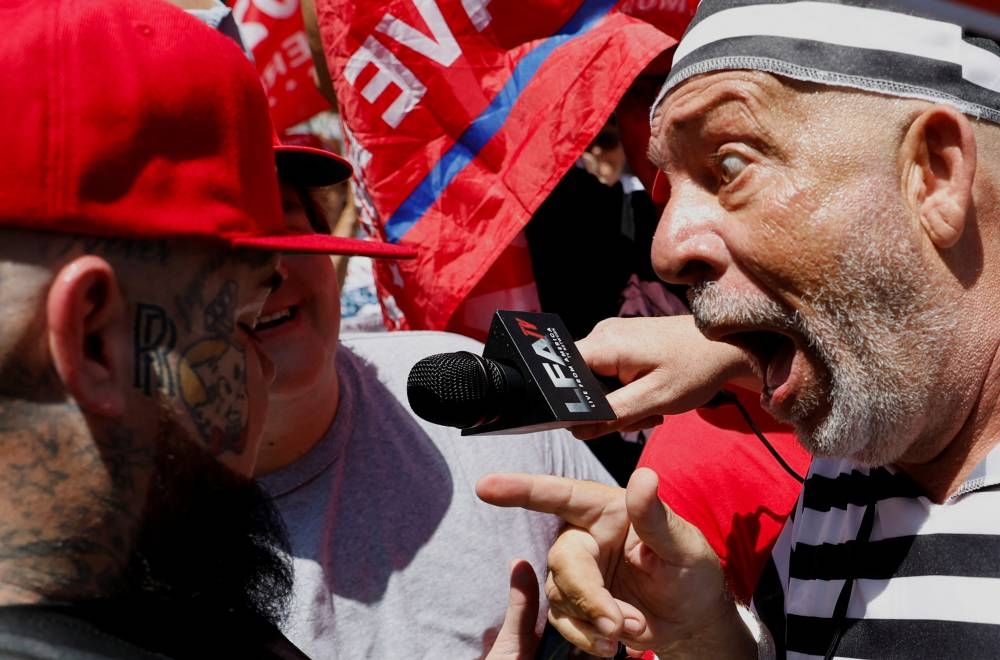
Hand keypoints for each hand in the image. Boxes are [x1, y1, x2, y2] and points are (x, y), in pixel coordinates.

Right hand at [477, 469, 754, 658]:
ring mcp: (578, 571)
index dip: (520, 489)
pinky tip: (614, 644)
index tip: (486, 487)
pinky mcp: (576, 602)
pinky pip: (562, 620)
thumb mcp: (682, 545)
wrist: (691, 619)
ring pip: (559, 594)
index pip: (559, 494)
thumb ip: (656, 516)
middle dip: (586, 594)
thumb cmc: (690, 570)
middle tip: (616, 623)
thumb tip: (645, 478)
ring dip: (592, 620)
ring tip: (631, 631)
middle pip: (561, 559)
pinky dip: (586, 636)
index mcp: (606, 509)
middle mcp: (585, 535)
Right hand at [573, 316, 756, 438]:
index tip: (594, 420)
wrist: (728, 344)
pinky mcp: (624, 343)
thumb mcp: (656, 399)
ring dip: (619, 403)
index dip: (568, 400)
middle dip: (604, 407)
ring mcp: (613, 337)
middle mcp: (603, 334)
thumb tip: (577, 428)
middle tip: (639, 417)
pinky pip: (610, 374)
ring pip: (597, 382)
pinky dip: (627, 392)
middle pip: (580, 381)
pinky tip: (651, 397)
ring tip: (652, 408)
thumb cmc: (696, 368)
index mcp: (606, 344)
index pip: (562, 371)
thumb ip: (614, 414)